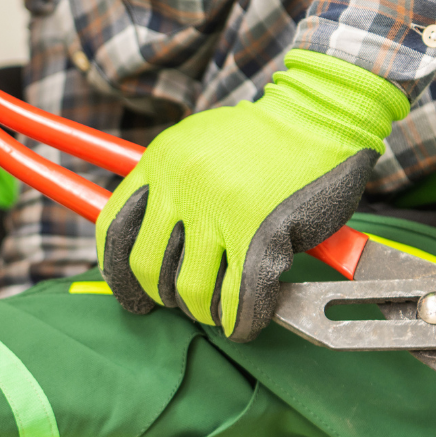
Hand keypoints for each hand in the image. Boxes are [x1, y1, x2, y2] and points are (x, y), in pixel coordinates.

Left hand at [97, 50, 408, 340]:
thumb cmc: (263, 139)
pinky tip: (244, 323)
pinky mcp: (261, 233)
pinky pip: (239, 298)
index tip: (132, 293)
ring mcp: (220, 210)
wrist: (322, 113)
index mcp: (160, 162)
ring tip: (219, 309)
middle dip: (162, 296)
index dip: (117, 271)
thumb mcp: (197, 144)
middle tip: (183, 303)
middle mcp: (181, 185)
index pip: (114, 228)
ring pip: (190, 289)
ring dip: (203, 311)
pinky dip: (240, 321)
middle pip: (146, 266)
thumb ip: (170, 186)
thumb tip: (152, 243)